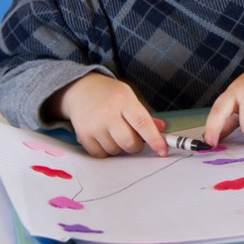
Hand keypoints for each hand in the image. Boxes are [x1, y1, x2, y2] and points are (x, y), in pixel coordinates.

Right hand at [46, 72, 167, 157]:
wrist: (81, 89)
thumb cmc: (109, 94)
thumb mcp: (129, 97)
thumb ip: (144, 115)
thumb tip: (161, 129)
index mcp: (123, 100)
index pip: (142, 123)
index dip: (155, 139)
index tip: (163, 150)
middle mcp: (107, 112)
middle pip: (129, 142)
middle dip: (136, 145)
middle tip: (134, 139)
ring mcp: (94, 125)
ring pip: (115, 150)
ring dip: (120, 147)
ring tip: (115, 132)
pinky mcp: (83, 135)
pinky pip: (101, 154)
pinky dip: (106, 151)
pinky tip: (104, 137)